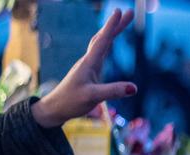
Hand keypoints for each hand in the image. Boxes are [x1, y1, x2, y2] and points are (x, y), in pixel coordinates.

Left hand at [31, 8, 136, 128]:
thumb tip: (134, 88)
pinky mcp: (90, 72)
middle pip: (103, 38)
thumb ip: (113, 91)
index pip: (102, 41)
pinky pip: (100, 52)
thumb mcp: (93, 97)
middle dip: (116, 25)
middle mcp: (89, 61)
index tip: (119, 11)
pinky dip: (108, 43)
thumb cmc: (71, 102)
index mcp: (89, 63)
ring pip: (102, 43)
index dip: (111, 26)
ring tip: (123, 23)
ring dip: (112, 32)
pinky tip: (110, 42)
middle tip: (128, 13)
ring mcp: (89, 66)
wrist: (55, 108)